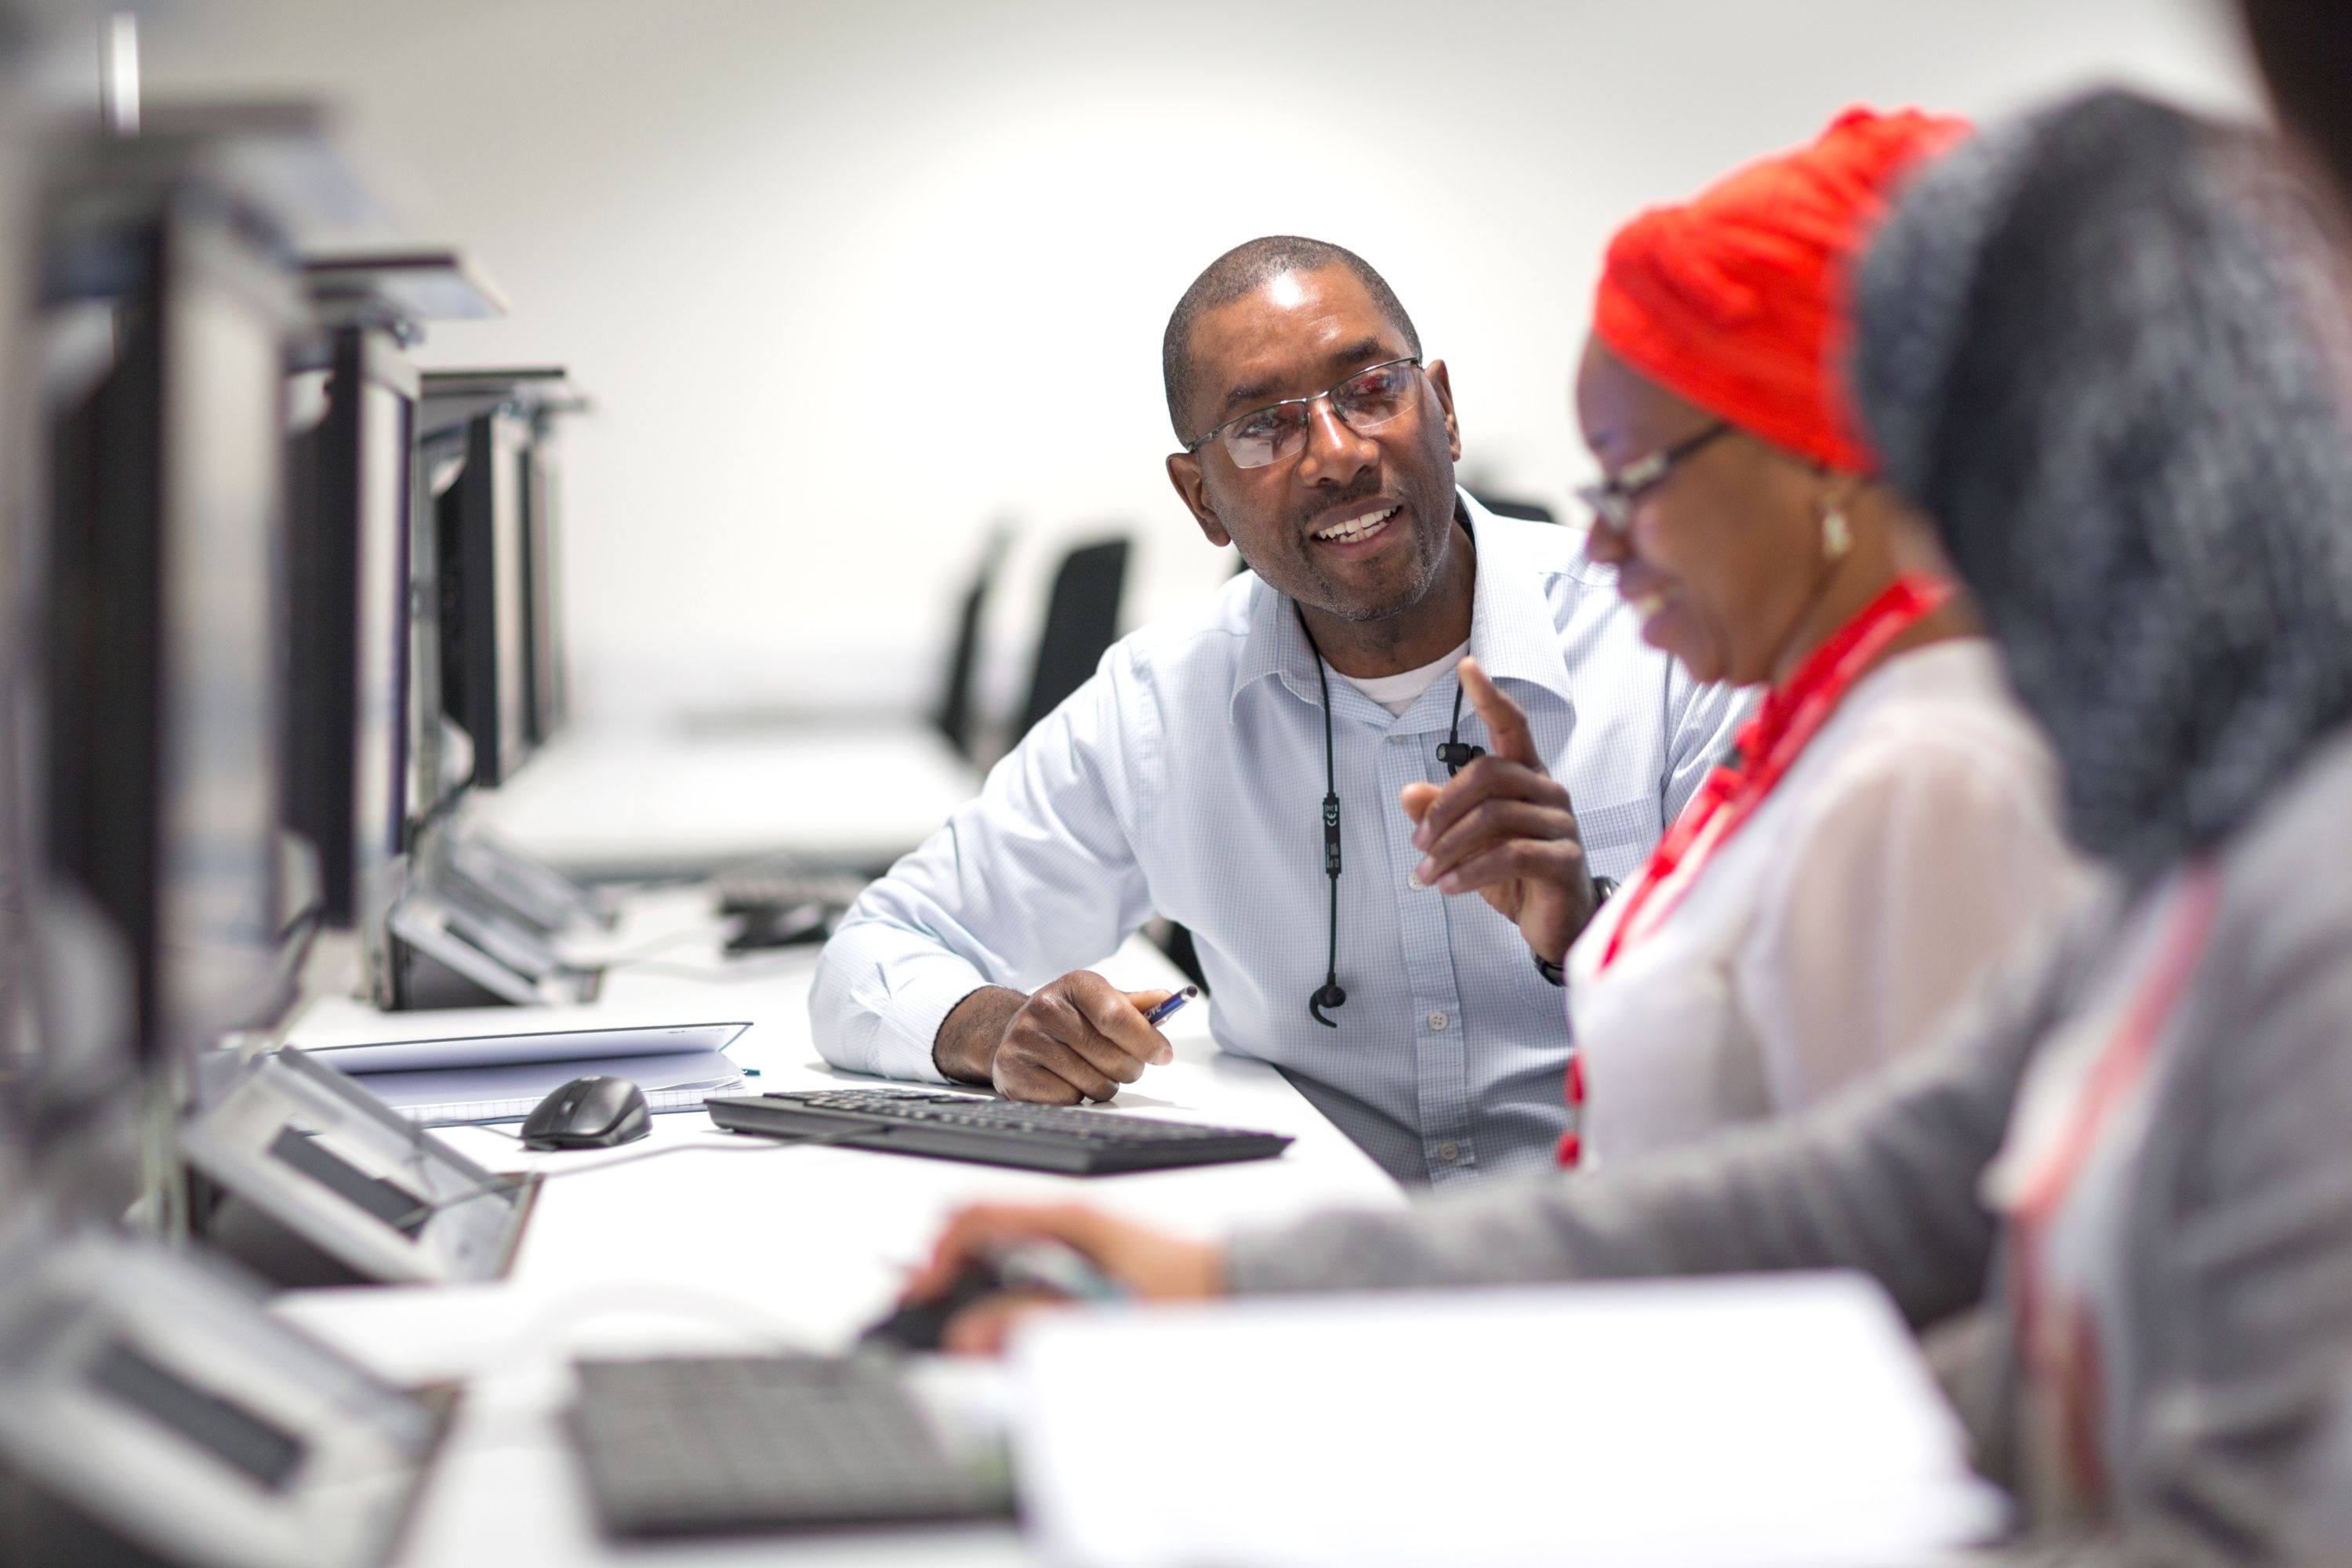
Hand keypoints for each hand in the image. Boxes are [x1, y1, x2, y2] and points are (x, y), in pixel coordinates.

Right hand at [905, 1202, 1224, 1354]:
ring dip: (984, 1295)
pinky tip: (1024, 1330)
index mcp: (1069, 1212)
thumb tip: (974, 1335)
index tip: (923, 1295)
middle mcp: (1069, 1215)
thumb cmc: (1193, 1283)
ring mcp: (1078, 1233)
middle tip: (946, 1328)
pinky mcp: (1089, 1255)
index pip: (975, 1214)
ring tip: (984, 1339)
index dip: (936, 1254)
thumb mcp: (1110, 1310)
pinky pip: (1033, 1269)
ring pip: (1005, 1255)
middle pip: (982, 1235)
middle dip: (954, 1280)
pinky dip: (1014, 1298)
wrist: (1244, 1276)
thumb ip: (1039, 1321)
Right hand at [932, 974, 1176, 1102]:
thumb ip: (1136, 1005)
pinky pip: (1069, 1098)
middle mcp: (1045, 1007)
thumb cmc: (1068, 1019)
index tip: (1163, 1055)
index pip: (1116, 1016)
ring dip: (1105, 1085)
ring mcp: (1025, 1038)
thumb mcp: (1100, 1002)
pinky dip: (1076, 1096)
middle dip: (1130, 1069)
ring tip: (1092, 1071)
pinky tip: (1066, 1079)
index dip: (1146, 1040)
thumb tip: (1166, 999)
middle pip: (1111, 1056)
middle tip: (1126, 1066)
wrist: (1013, 1032)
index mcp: (1074, 984)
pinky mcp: (1013, 1070)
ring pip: (1093, 1083)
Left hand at [1399, 657, 1596, 961]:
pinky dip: (1469, 871)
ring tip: (1426, 876)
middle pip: (1488, 772)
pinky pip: (1510, 854)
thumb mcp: (1470, 844)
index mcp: (1528, 777)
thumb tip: (1409, 792)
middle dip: (1443, 807)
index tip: (1467, 667)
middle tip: (1417, 843)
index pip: (1511, 726)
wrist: (1558, 925)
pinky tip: (1448, 887)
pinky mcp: (1564, 859)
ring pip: (1494, 816)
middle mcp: (1548, 791)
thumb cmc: (1517, 876)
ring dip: (1448, 848)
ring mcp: (1561, 824)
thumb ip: (1443, 815)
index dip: (1490, 696)